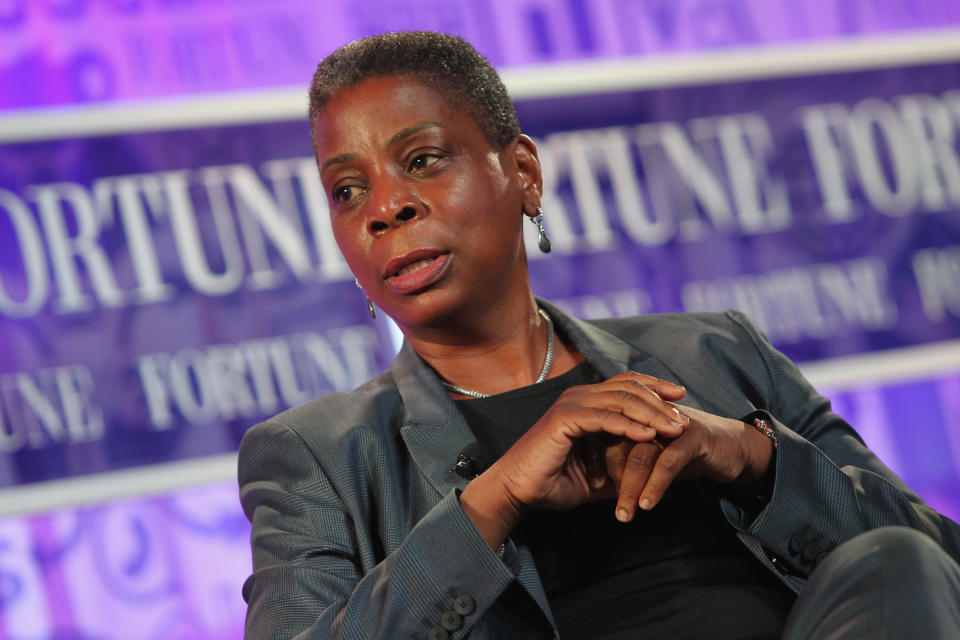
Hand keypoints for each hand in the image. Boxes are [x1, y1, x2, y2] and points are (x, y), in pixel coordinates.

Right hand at [460, 372, 686, 547]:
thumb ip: (627, 471)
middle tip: (684, 419)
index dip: (655, 387)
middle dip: (661, 401)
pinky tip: (649, 435)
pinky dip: (629, 425)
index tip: (681, 399)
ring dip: (652, 413)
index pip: (627, 384)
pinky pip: (605, 417)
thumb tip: (664, 483)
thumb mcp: (600, 476)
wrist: (520, 491)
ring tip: (676, 429)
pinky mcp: (565, 419)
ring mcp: (572, 405)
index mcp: (586, 402)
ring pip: (621, 399)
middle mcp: (580, 396)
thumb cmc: (555, 483)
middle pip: (630, 387)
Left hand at [605, 405, 775, 521]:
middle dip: (606, 474)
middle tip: (596, 499)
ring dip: (630, 487)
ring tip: (624, 514)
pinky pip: (668, 462)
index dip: (594, 456)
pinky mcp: (693, 436)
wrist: (736, 449)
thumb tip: (595, 481)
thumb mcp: (654, 457)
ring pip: (641, 454)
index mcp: (638, 413)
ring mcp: (672, 424)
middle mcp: (652, 414)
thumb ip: (627, 463)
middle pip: (619, 441)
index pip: (605, 431)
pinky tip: (647, 505)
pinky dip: (655, 485)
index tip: (585, 484)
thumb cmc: (689, 455)